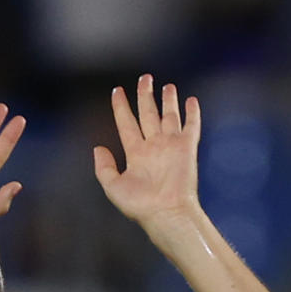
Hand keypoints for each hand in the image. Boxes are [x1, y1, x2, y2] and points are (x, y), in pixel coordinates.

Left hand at [94, 74, 201, 227]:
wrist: (167, 214)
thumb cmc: (140, 205)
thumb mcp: (113, 186)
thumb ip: (103, 167)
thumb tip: (98, 147)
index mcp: (135, 154)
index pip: (126, 123)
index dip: (121, 106)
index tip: (117, 91)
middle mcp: (153, 147)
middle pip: (148, 114)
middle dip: (146, 95)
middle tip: (145, 77)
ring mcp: (171, 147)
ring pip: (169, 116)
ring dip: (168, 100)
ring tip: (167, 86)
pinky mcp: (187, 149)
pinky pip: (190, 127)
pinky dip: (192, 113)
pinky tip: (190, 100)